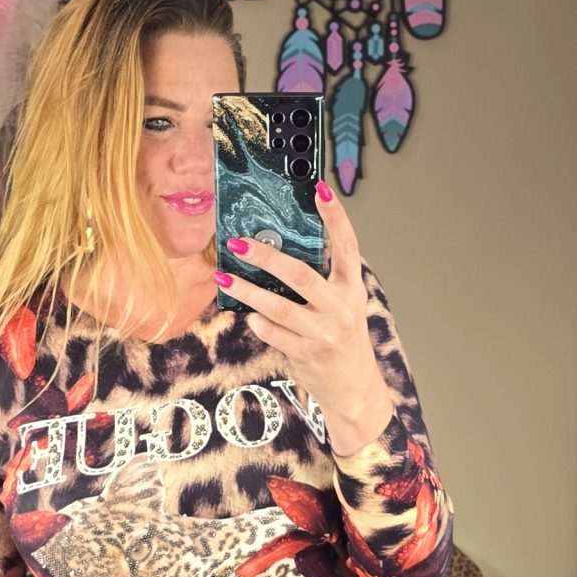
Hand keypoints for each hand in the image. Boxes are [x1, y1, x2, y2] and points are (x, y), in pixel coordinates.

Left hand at [217, 183, 393, 453]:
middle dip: (266, 257)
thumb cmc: (341, 338)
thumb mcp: (341, 304)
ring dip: (247, 291)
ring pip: (278, 307)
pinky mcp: (306, 354)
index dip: (335, 216)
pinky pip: (273, 333)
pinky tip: (246, 315)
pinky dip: (257, 323)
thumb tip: (276, 252)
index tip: (319, 189)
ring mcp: (323, 332)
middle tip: (238, 242)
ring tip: (223, 275)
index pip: (347, 244)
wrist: (354, 387)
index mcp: (351, 287)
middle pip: (300, 275)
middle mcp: (341, 307)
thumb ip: (319, 281)